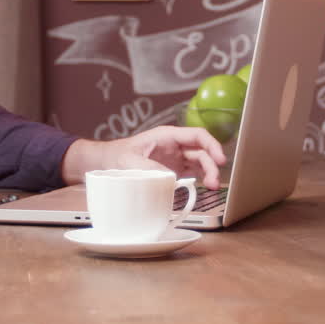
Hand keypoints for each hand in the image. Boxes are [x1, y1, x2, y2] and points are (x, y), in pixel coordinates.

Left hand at [60, 126, 227, 188]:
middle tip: (213, 182)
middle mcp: (175, 146)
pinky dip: (200, 179)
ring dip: (208, 173)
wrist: (105, 163)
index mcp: (168, 136)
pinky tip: (202, 188)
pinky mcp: (173, 171)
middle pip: (202, 151)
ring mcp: (175, 158)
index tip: (219, 159)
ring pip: (200, 163)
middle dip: (211, 164)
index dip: (211, 145)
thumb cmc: (116, 156)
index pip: (197, 136)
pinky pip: (192, 173)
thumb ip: (149, 167)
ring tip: (211, 186)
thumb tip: (171, 178)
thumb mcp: (129, 160)